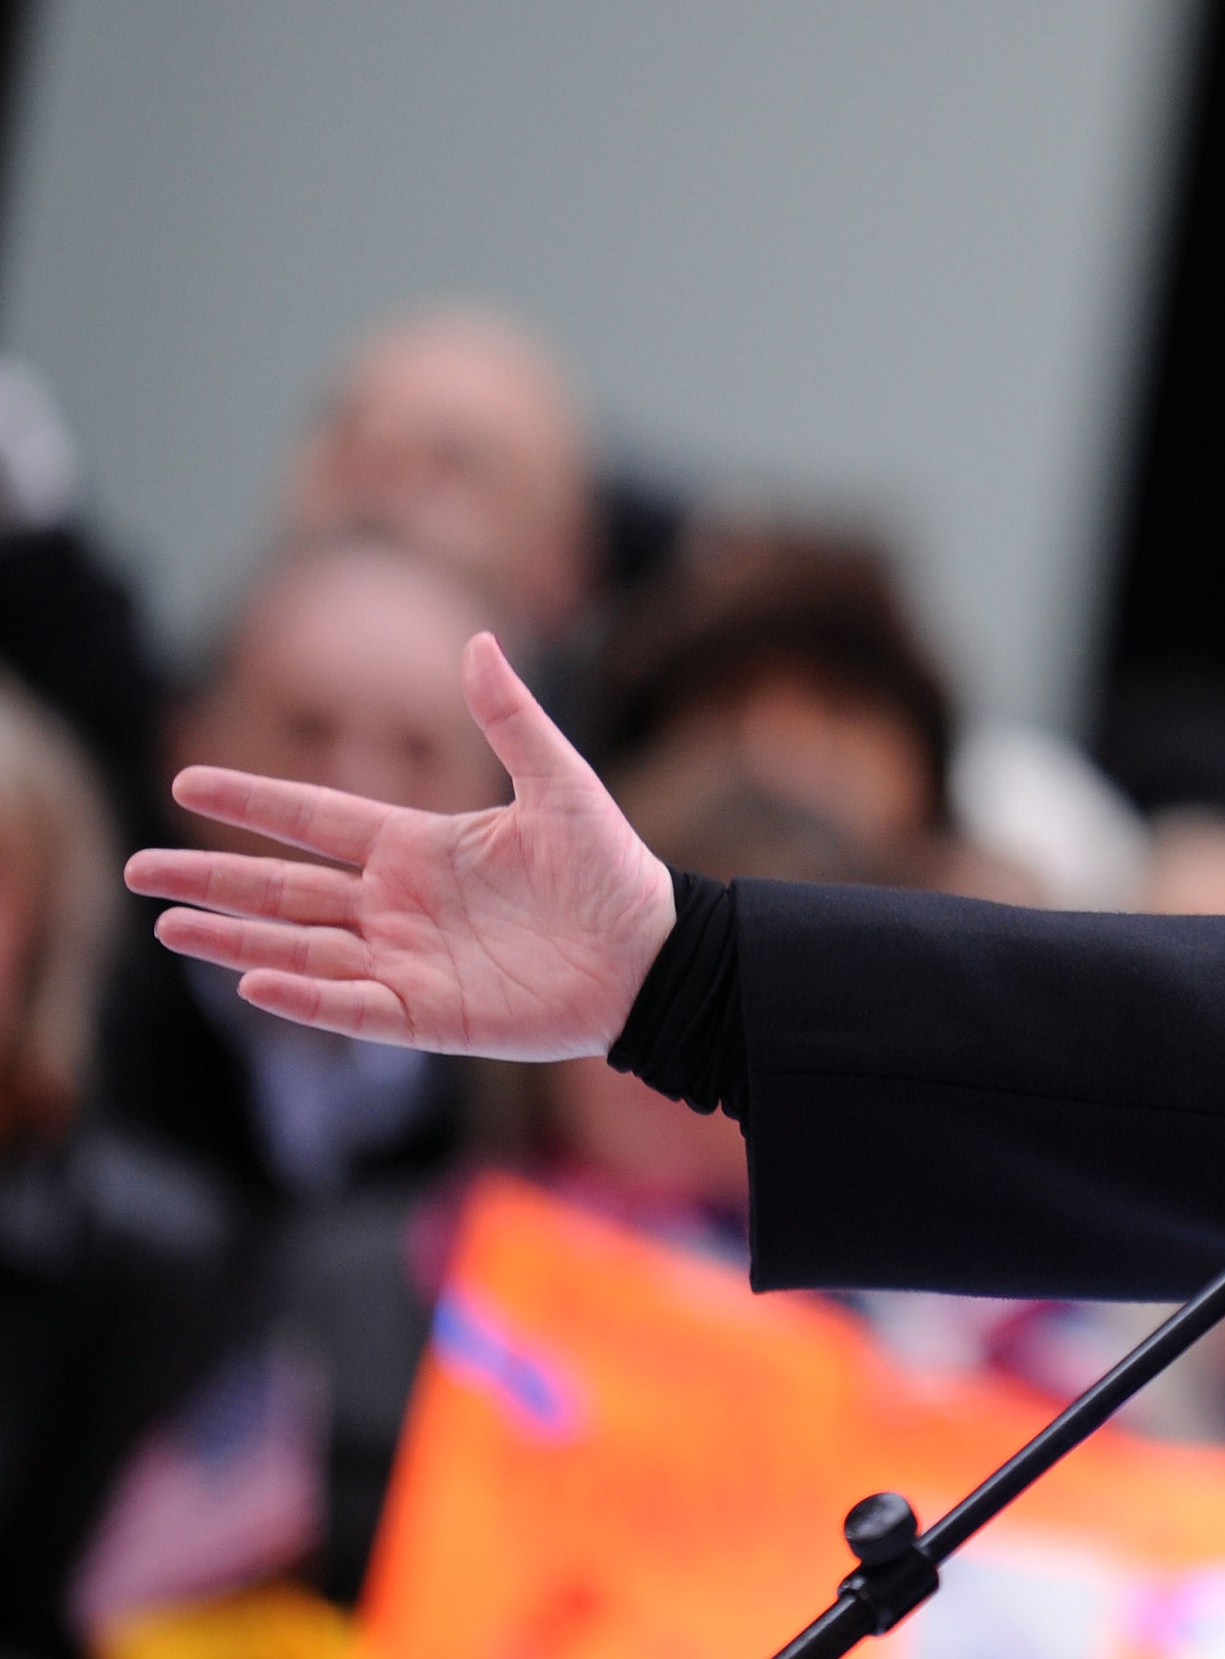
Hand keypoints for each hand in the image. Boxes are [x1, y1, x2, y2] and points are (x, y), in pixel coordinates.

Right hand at [123, 634, 675, 1060]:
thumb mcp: (561, 786)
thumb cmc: (611, 871)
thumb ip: (513, 721)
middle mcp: (397, 905)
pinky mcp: (427, 1017)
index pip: (314, 818)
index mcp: (419, 847)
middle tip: (136, 869)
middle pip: (283, 889)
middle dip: (211, 878)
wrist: (653, 955)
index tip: (185, 782)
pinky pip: (351, 1006)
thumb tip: (478, 640)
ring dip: (234, 939)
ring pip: (299, 949)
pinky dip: (304, 996)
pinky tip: (254, 981)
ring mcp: (406, 962)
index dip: (252, 802)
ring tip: (166, 924)